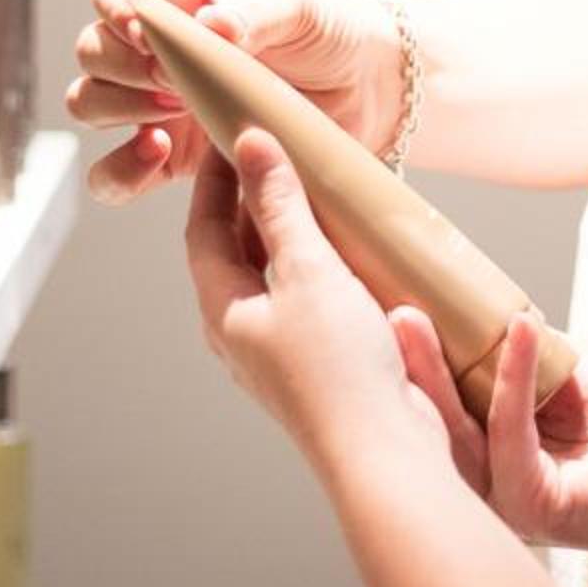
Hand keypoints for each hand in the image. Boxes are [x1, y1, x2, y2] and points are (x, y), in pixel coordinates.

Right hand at [70, 0, 402, 203]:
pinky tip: (158, 153)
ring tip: (176, 110)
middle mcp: (159, 47)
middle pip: (93, 49)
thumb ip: (253, 11)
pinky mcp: (173, 157)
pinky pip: (114, 174)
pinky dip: (121, 170)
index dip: (116, 7)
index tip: (145, 31)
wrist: (366, 94)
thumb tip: (211, 24)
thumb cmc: (330, 33)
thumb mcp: (301, 5)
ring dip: (119, 109)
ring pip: (91, 104)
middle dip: (124, 65)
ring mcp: (160, 103)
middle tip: (175, 78)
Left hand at [184, 128, 455, 472]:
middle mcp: (245, 334)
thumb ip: (280, 206)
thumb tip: (251, 145)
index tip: (229, 133)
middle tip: (275, 154)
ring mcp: (283, 353)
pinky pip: (310, 299)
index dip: (214, 180)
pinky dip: (321, 263)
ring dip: (290, 231)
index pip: (203, 231)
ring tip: (315, 190)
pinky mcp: (323, 365)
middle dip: (251, 201)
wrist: (384, 453)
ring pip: (275, 276)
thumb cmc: (338, 368)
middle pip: (236, 253)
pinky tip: (352, 248)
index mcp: (224, 312)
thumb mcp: (307, 271)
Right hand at [391, 312, 587, 564]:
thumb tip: (470, 306)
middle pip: (429, 421)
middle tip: (379, 309)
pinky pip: (511, 437)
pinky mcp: (537, 508)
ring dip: (434, 371)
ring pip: (457, 433)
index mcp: (485, 457)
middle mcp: (486, 486)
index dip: (405, 359)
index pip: (429, 407)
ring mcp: (508, 503)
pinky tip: (516, 331)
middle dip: (401, 364)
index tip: (376, 305)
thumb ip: (514, 353)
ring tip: (413, 318)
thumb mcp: (561, 373)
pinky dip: (512, 380)